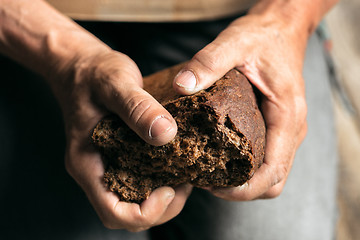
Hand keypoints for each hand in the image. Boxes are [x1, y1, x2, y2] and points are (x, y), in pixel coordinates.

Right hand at [53, 48, 191, 230]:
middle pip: (128, 213)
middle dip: (162, 207)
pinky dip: (161, 178)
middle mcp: (97, 170)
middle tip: (185, 180)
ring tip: (186, 171)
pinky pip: (140, 180)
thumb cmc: (94, 73)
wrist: (83, 66)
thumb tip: (166, 134)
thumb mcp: (115, 83)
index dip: (147, 212)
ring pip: (136, 200)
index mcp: (87, 162)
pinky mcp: (119, 155)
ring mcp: (108, 164)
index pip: (114, 213)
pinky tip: (177, 160)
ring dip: (165, 196)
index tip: (170, 188)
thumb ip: (137, 107)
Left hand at [173, 13, 307, 199]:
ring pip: (271, 174)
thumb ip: (208, 62)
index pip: (272, 171)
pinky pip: (267, 160)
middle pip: (273, 181)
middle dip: (241, 190)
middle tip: (207, 183)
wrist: (281, 29)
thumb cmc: (263, 37)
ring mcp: (286, 131)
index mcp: (286, 116)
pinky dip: (248, 169)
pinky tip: (222, 159)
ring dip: (244, 182)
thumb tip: (183, 86)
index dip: (244, 189)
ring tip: (211, 175)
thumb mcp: (234, 43)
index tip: (214, 188)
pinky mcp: (277, 128)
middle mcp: (291, 129)